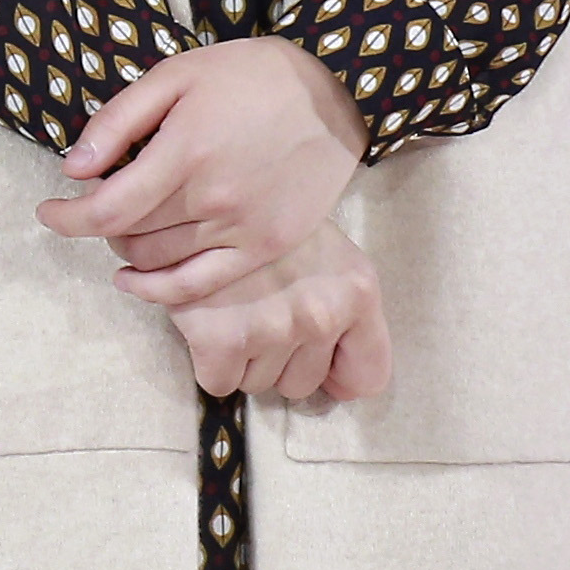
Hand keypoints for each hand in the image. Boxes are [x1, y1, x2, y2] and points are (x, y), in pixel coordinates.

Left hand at [40, 35, 363, 300]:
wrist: (333, 93)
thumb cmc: (247, 76)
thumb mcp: (173, 76)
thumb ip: (118, 123)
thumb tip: (73, 169)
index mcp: (183, 155)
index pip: (105, 210)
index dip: (65, 218)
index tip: (47, 211)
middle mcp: (212, 201)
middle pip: (129, 236)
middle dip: (97, 224)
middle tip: (95, 203)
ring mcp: (243, 230)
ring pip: (159, 262)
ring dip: (127, 250)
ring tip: (122, 227)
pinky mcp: (268, 247)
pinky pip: (203, 285)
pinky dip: (162, 290)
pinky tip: (137, 280)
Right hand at [148, 216, 393, 404]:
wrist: (203, 182)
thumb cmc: (271, 219)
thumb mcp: (329, 252)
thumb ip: (346, 312)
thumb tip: (340, 387)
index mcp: (357, 291)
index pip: (366, 376)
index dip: (337, 372)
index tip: (314, 358)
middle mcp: (321, 314)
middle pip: (301, 384)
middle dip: (278, 358)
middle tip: (257, 312)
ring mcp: (271, 328)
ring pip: (258, 383)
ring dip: (242, 357)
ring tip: (231, 308)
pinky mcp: (220, 337)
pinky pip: (218, 382)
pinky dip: (208, 361)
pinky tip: (206, 321)